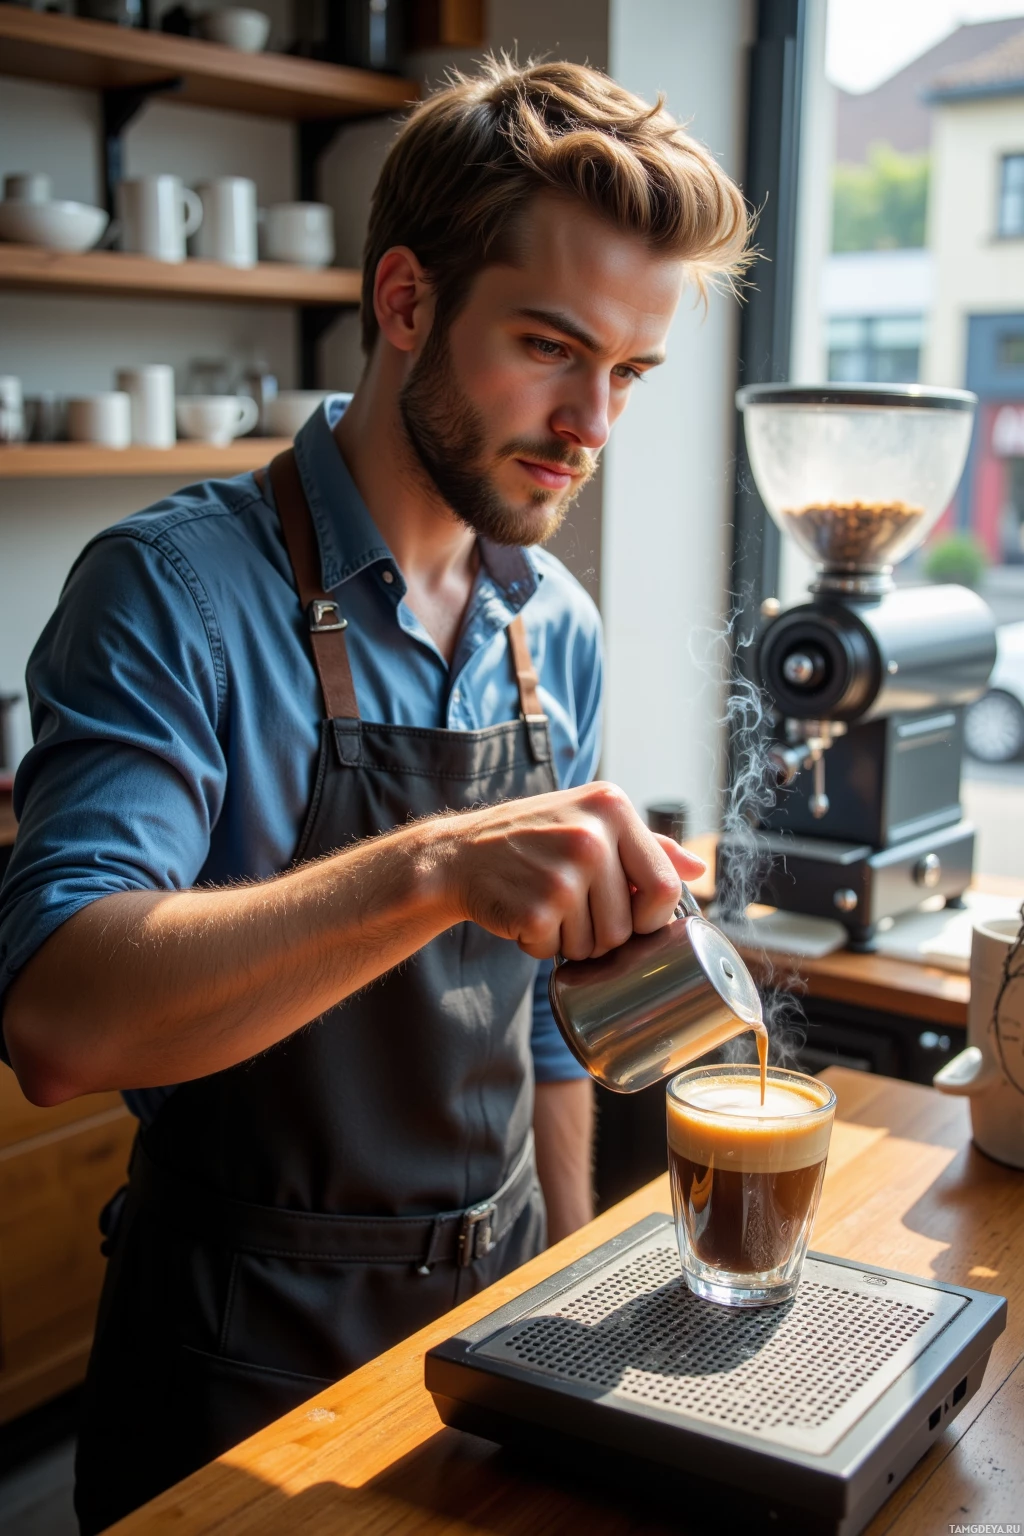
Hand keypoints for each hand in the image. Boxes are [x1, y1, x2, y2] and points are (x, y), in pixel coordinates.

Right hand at [435, 781, 705, 960]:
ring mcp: (563, 874)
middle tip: (571, 907)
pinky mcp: (535, 909)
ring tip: (546, 906)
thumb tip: (698, 868)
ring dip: (571, 941)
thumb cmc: (531, 839)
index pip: (664, 886)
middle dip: (603, 933)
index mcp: (612, 808)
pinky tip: (524, 915)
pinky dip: (540, 945)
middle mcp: (590, 836)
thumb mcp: (589, 820)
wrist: (459, 854)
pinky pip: (556, 952)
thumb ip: (646, 844)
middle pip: (629, 926)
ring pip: (596, 946)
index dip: (652, 917)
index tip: (630, 917)